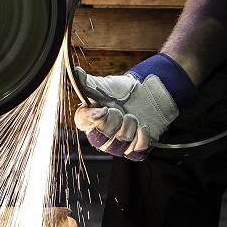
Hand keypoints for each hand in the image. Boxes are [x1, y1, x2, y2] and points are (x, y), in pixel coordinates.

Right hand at [73, 54, 196, 160]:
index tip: (103, 109)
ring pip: (118, 147)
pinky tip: (143, 127)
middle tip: (121, 111)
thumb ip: (90, 82)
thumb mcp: (107, 85)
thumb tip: (76, 73)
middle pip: (100, 139)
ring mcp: (119, 143)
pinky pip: (135, 153)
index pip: (82, 122)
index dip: (91, 118)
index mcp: (91, 116)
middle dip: (113, 124)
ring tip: (133, 116)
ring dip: (128, 130)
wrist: (149, 94)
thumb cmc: (125, 90)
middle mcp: (102, 133)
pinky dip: (141, 139)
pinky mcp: (135, 148)